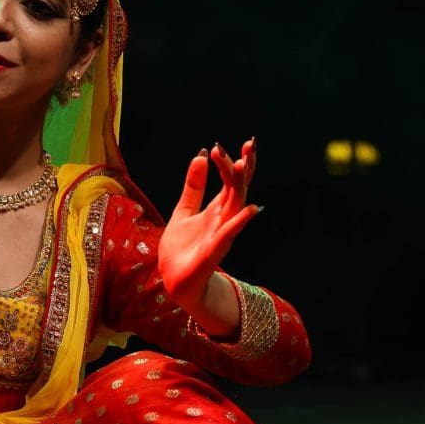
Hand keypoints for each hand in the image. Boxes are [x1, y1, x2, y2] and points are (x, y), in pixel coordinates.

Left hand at [158, 139, 259, 318]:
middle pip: (238, 189)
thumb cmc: (182, 247)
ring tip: (242, 164)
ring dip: (240, 185)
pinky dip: (240, 221)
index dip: (231, 162)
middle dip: (245, 168)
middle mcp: (224, 219)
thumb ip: (194, 186)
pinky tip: (250, 209)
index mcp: (217, 209)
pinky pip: (229, 234)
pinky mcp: (213, 252)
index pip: (230, 181)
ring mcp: (221, 234)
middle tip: (248, 146)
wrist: (174, 279)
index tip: (222, 144)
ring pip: (236, 206)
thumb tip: (200, 155)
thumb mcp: (184, 210)